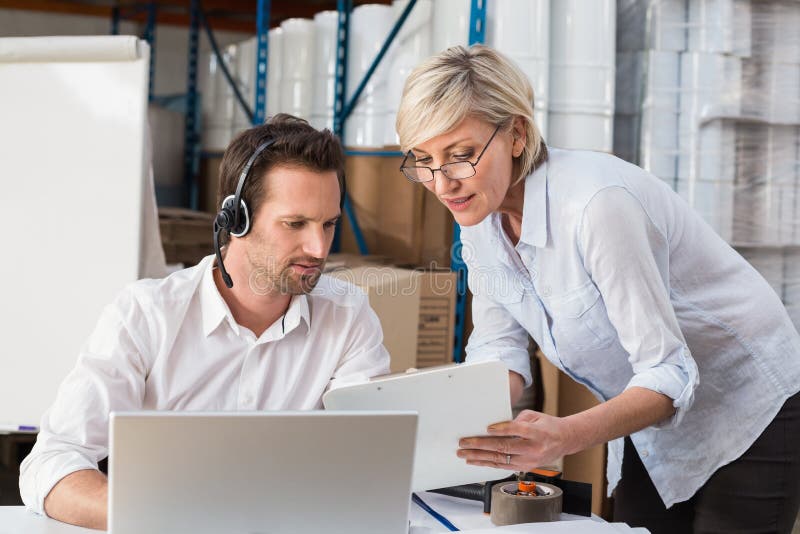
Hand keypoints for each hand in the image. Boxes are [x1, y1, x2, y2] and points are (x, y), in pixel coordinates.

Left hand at [457, 410, 578, 470]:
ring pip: (500, 460)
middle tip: (464, 444)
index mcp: (536, 432)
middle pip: (503, 447)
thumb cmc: (548, 425)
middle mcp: (533, 448)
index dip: (500, 429)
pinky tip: (476, 461)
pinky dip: (488, 464)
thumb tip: (494, 426)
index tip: (486, 428)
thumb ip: (515, 421)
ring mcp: (529, 460)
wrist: (566, 440)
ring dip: (479, 458)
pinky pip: (504, 466)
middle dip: (480, 446)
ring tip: (464, 454)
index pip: (516, 430)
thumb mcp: (533, 416)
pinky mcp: (526, 467)